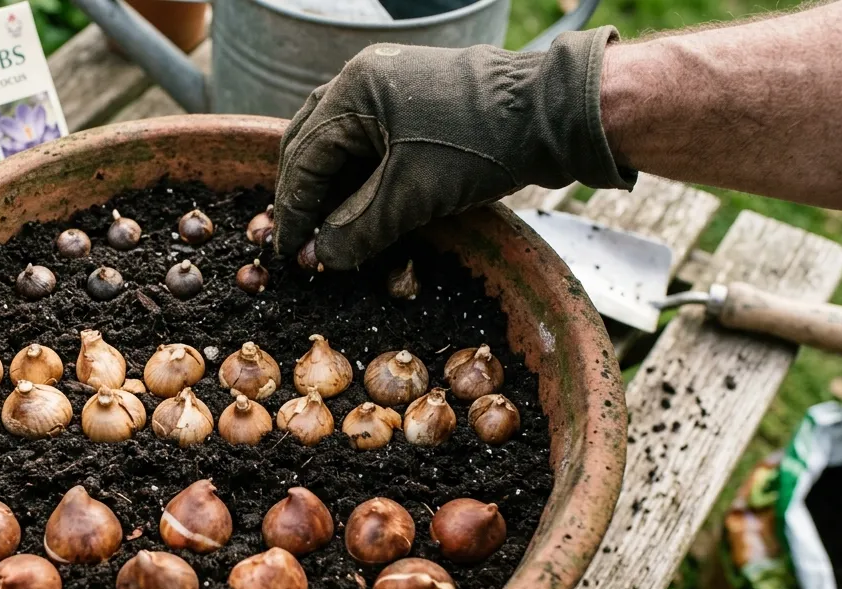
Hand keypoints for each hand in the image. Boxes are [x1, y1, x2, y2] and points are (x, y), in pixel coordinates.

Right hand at [274, 28, 635, 269]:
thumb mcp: (411, 197)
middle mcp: (365, 78)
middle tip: (298, 240)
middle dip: (302, 193)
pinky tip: (358, 203)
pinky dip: (356, 172)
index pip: (303, 156)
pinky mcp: (416, 99)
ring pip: (339, 139)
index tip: (288, 252)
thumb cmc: (481, 146)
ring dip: (329, 183)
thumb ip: (357, 230)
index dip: (293, 210)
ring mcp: (391, 84)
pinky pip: (368, 136)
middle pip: (310, 140)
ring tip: (325, 227)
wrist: (552, 115)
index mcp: (354, 90)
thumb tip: (316, 258)